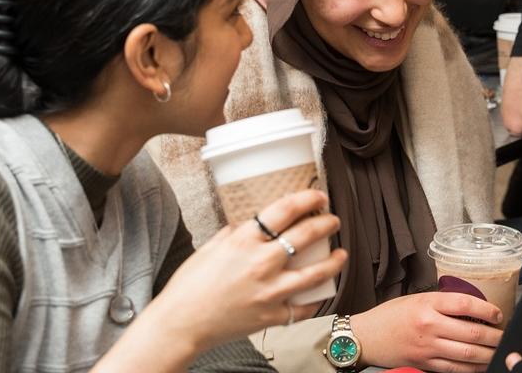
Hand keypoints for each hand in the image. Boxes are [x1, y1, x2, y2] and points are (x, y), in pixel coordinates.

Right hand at [143, 190, 345, 351]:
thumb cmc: (188, 286)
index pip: (285, 210)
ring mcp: (270, 291)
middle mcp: (261, 263)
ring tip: (341, 255)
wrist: (179, 323)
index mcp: (244, 241)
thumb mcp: (208, 249)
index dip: (307, 200)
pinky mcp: (272, 316)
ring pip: (316, 273)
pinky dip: (315, 301)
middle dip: (326, 224)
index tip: (318, 197)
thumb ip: (232, 235)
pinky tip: (321, 293)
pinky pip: (303, 308)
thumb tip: (246, 225)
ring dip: (334, 262)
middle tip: (333, 220)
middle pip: (306, 235)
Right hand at [350, 291, 503, 372]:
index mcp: (427, 304)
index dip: (487, 309)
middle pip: (471, 331)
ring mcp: (428, 347)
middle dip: (494, 335)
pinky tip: (482, 364)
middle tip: (505, 334)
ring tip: (499, 350)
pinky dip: (473, 368)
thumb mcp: (415, 299)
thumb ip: (441, 303)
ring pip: (467, 353)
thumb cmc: (390, 316)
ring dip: (488, 353)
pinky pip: (455, 369)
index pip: (465, 303)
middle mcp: (429, 326)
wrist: (366, 337)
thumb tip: (472, 307)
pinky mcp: (425, 363)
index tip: (498, 313)